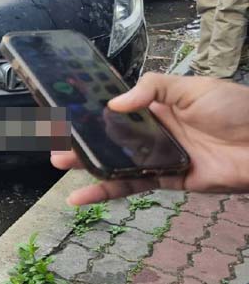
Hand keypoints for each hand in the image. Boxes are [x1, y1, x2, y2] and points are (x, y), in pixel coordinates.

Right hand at [52, 73, 248, 204]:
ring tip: (59, 162)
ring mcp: (157, 157)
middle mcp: (154, 132)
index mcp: (159, 106)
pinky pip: (129, 186)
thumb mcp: (194, 87)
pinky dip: (104, 191)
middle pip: (109, 137)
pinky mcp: (165, 180)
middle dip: (81, 139)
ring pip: (113, 163)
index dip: (92, 111)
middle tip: (53, 139)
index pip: (118, 107)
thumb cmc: (237, 110)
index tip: (66, 112)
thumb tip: (115, 103)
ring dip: (86, 165)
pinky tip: (80, 196)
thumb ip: (153, 90)